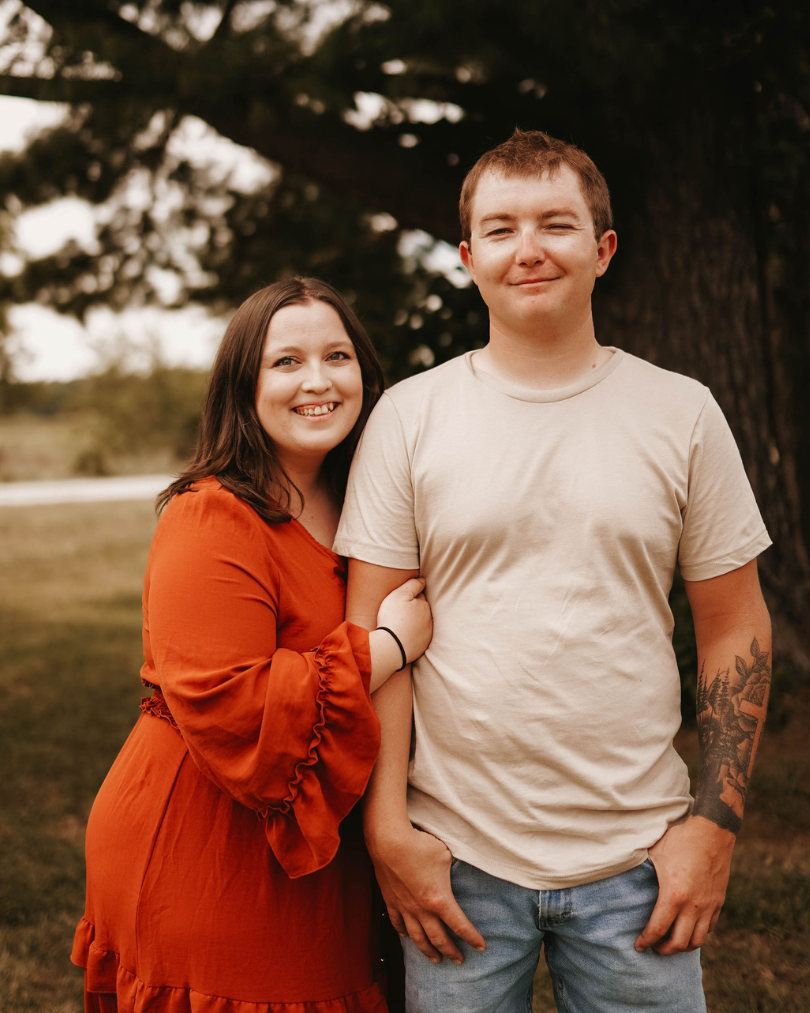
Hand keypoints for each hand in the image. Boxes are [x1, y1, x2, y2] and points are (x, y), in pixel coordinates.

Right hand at [367, 823, 485, 963]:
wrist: (389, 841)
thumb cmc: (420, 845)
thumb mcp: (445, 855)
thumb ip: (451, 869)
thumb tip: (453, 870)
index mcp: (439, 900)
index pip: (460, 926)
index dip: (472, 938)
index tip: (481, 947)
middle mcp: (422, 909)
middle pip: (438, 938)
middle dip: (451, 951)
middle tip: (459, 960)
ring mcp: (404, 907)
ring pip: (417, 938)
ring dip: (428, 951)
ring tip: (436, 959)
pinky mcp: (391, 901)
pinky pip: (397, 923)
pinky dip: (403, 933)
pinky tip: (407, 937)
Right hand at [376, 577, 431, 663]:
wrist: (391, 647)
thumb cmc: (393, 618)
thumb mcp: (399, 595)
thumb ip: (413, 585)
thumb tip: (423, 580)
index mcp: (424, 605)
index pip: (419, 596)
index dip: (409, 596)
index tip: (401, 600)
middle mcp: (429, 619)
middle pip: (421, 610)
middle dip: (414, 609)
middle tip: (400, 611)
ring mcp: (427, 634)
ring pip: (422, 623)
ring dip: (415, 622)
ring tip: (402, 624)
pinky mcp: (422, 646)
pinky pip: (419, 637)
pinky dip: (414, 635)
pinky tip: (405, 635)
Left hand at [635, 815, 734, 954]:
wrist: (713, 830)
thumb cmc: (680, 839)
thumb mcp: (655, 852)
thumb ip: (642, 869)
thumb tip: (624, 872)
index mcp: (674, 894)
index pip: (658, 929)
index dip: (646, 941)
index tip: (638, 945)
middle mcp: (694, 906)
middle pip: (679, 943)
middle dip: (663, 950)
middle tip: (653, 947)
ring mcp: (709, 905)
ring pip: (697, 941)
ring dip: (682, 946)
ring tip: (670, 941)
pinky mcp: (719, 902)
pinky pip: (709, 928)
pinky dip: (697, 934)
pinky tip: (687, 927)